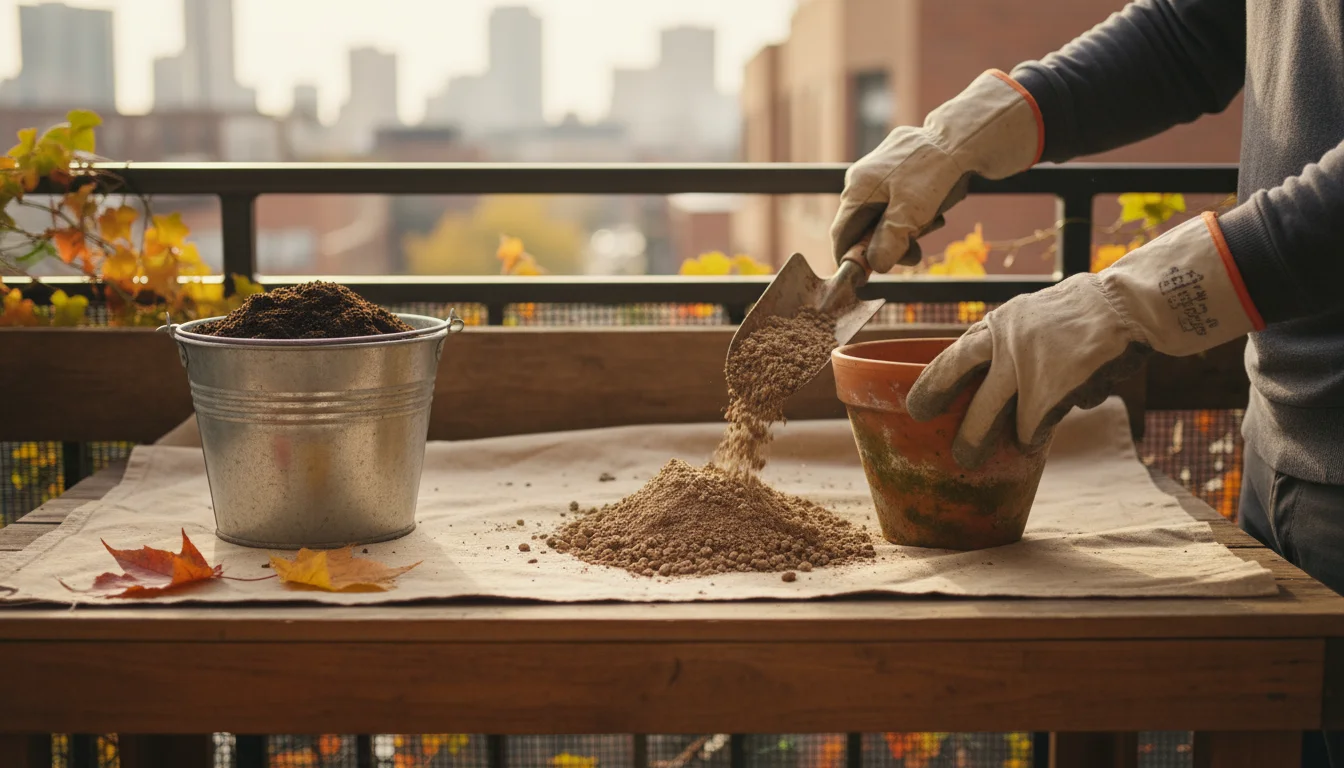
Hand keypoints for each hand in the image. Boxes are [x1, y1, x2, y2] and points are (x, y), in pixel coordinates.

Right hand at [831, 69, 1042, 273]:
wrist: (962, 137)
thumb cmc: (934, 174)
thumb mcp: (910, 214)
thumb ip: (888, 243)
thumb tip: (875, 266)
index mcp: (858, 189)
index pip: (841, 235)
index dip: (852, 258)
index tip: (868, 276)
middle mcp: (862, 179)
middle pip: (864, 226)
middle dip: (889, 243)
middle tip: (915, 251)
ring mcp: (879, 171)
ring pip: (884, 214)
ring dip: (906, 228)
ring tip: (931, 222)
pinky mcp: (897, 166)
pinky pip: (897, 199)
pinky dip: (913, 211)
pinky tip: (933, 207)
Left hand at [906, 213, 1263, 468]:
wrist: (1129, 305)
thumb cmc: (1088, 315)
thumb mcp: (1037, 318)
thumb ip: (1014, 345)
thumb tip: (997, 382)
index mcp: (1000, 325)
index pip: (955, 355)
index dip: (933, 381)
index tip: (915, 404)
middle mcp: (1006, 344)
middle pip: (963, 387)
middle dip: (948, 418)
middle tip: (935, 440)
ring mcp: (1026, 366)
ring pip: (994, 416)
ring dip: (979, 440)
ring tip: (968, 458)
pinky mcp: (1051, 389)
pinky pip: (1034, 425)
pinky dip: (1036, 433)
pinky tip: (1037, 436)